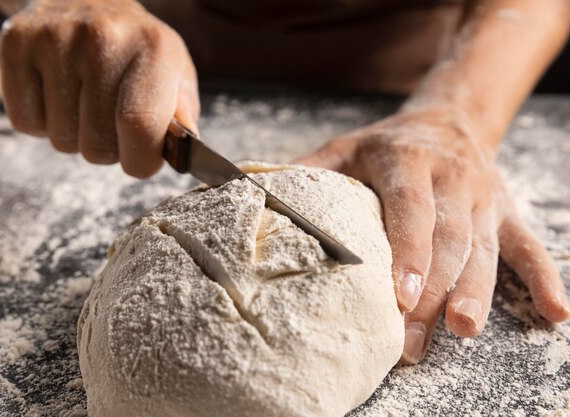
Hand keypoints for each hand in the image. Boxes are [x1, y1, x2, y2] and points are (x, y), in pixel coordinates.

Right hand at [0, 0, 198, 177]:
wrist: (88, 1)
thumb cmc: (137, 52)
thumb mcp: (175, 76)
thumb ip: (182, 119)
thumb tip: (181, 154)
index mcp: (154, 48)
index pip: (140, 127)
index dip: (140, 160)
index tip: (140, 158)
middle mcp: (104, 38)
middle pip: (98, 146)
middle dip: (108, 149)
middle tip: (111, 119)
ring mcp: (56, 38)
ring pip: (61, 140)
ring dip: (75, 136)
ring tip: (85, 101)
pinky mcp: (17, 43)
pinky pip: (25, 123)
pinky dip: (42, 123)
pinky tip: (57, 93)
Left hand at [297, 109, 569, 363]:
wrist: (447, 119)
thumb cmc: (387, 144)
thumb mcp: (345, 148)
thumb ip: (307, 172)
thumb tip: (251, 193)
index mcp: (407, 160)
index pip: (410, 207)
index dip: (407, 250)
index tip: (398, 293)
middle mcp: (451, 178)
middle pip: (446, 238)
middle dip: (431, 289)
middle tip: (412, 337)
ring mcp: (482, 197)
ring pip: (483, 248)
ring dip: (476, 291)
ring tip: (464, 330)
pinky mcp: (505, 213)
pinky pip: (528, 246)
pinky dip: (543, 278)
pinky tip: (555, 313)